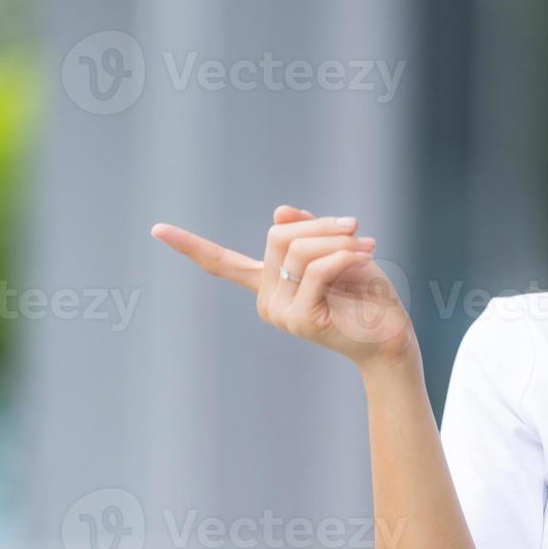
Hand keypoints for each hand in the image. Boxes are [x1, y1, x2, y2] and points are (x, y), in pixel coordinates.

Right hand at [150, 204, 414, 371]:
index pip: (222, 264)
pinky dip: (344, 255)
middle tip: (355, 228)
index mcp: (270, 285)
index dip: (191, 246)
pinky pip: (316, 269)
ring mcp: (280, 312)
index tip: (156, 229)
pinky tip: (366, 256)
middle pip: (279, 236)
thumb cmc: (369, 297)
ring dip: (338, 240)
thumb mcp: (339, 254)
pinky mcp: (299, 319)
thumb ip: (309, 235)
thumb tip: (279, 211)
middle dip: (320, 225)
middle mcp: (267, 300)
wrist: (391, 337)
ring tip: (368, 245)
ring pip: (298, 250)